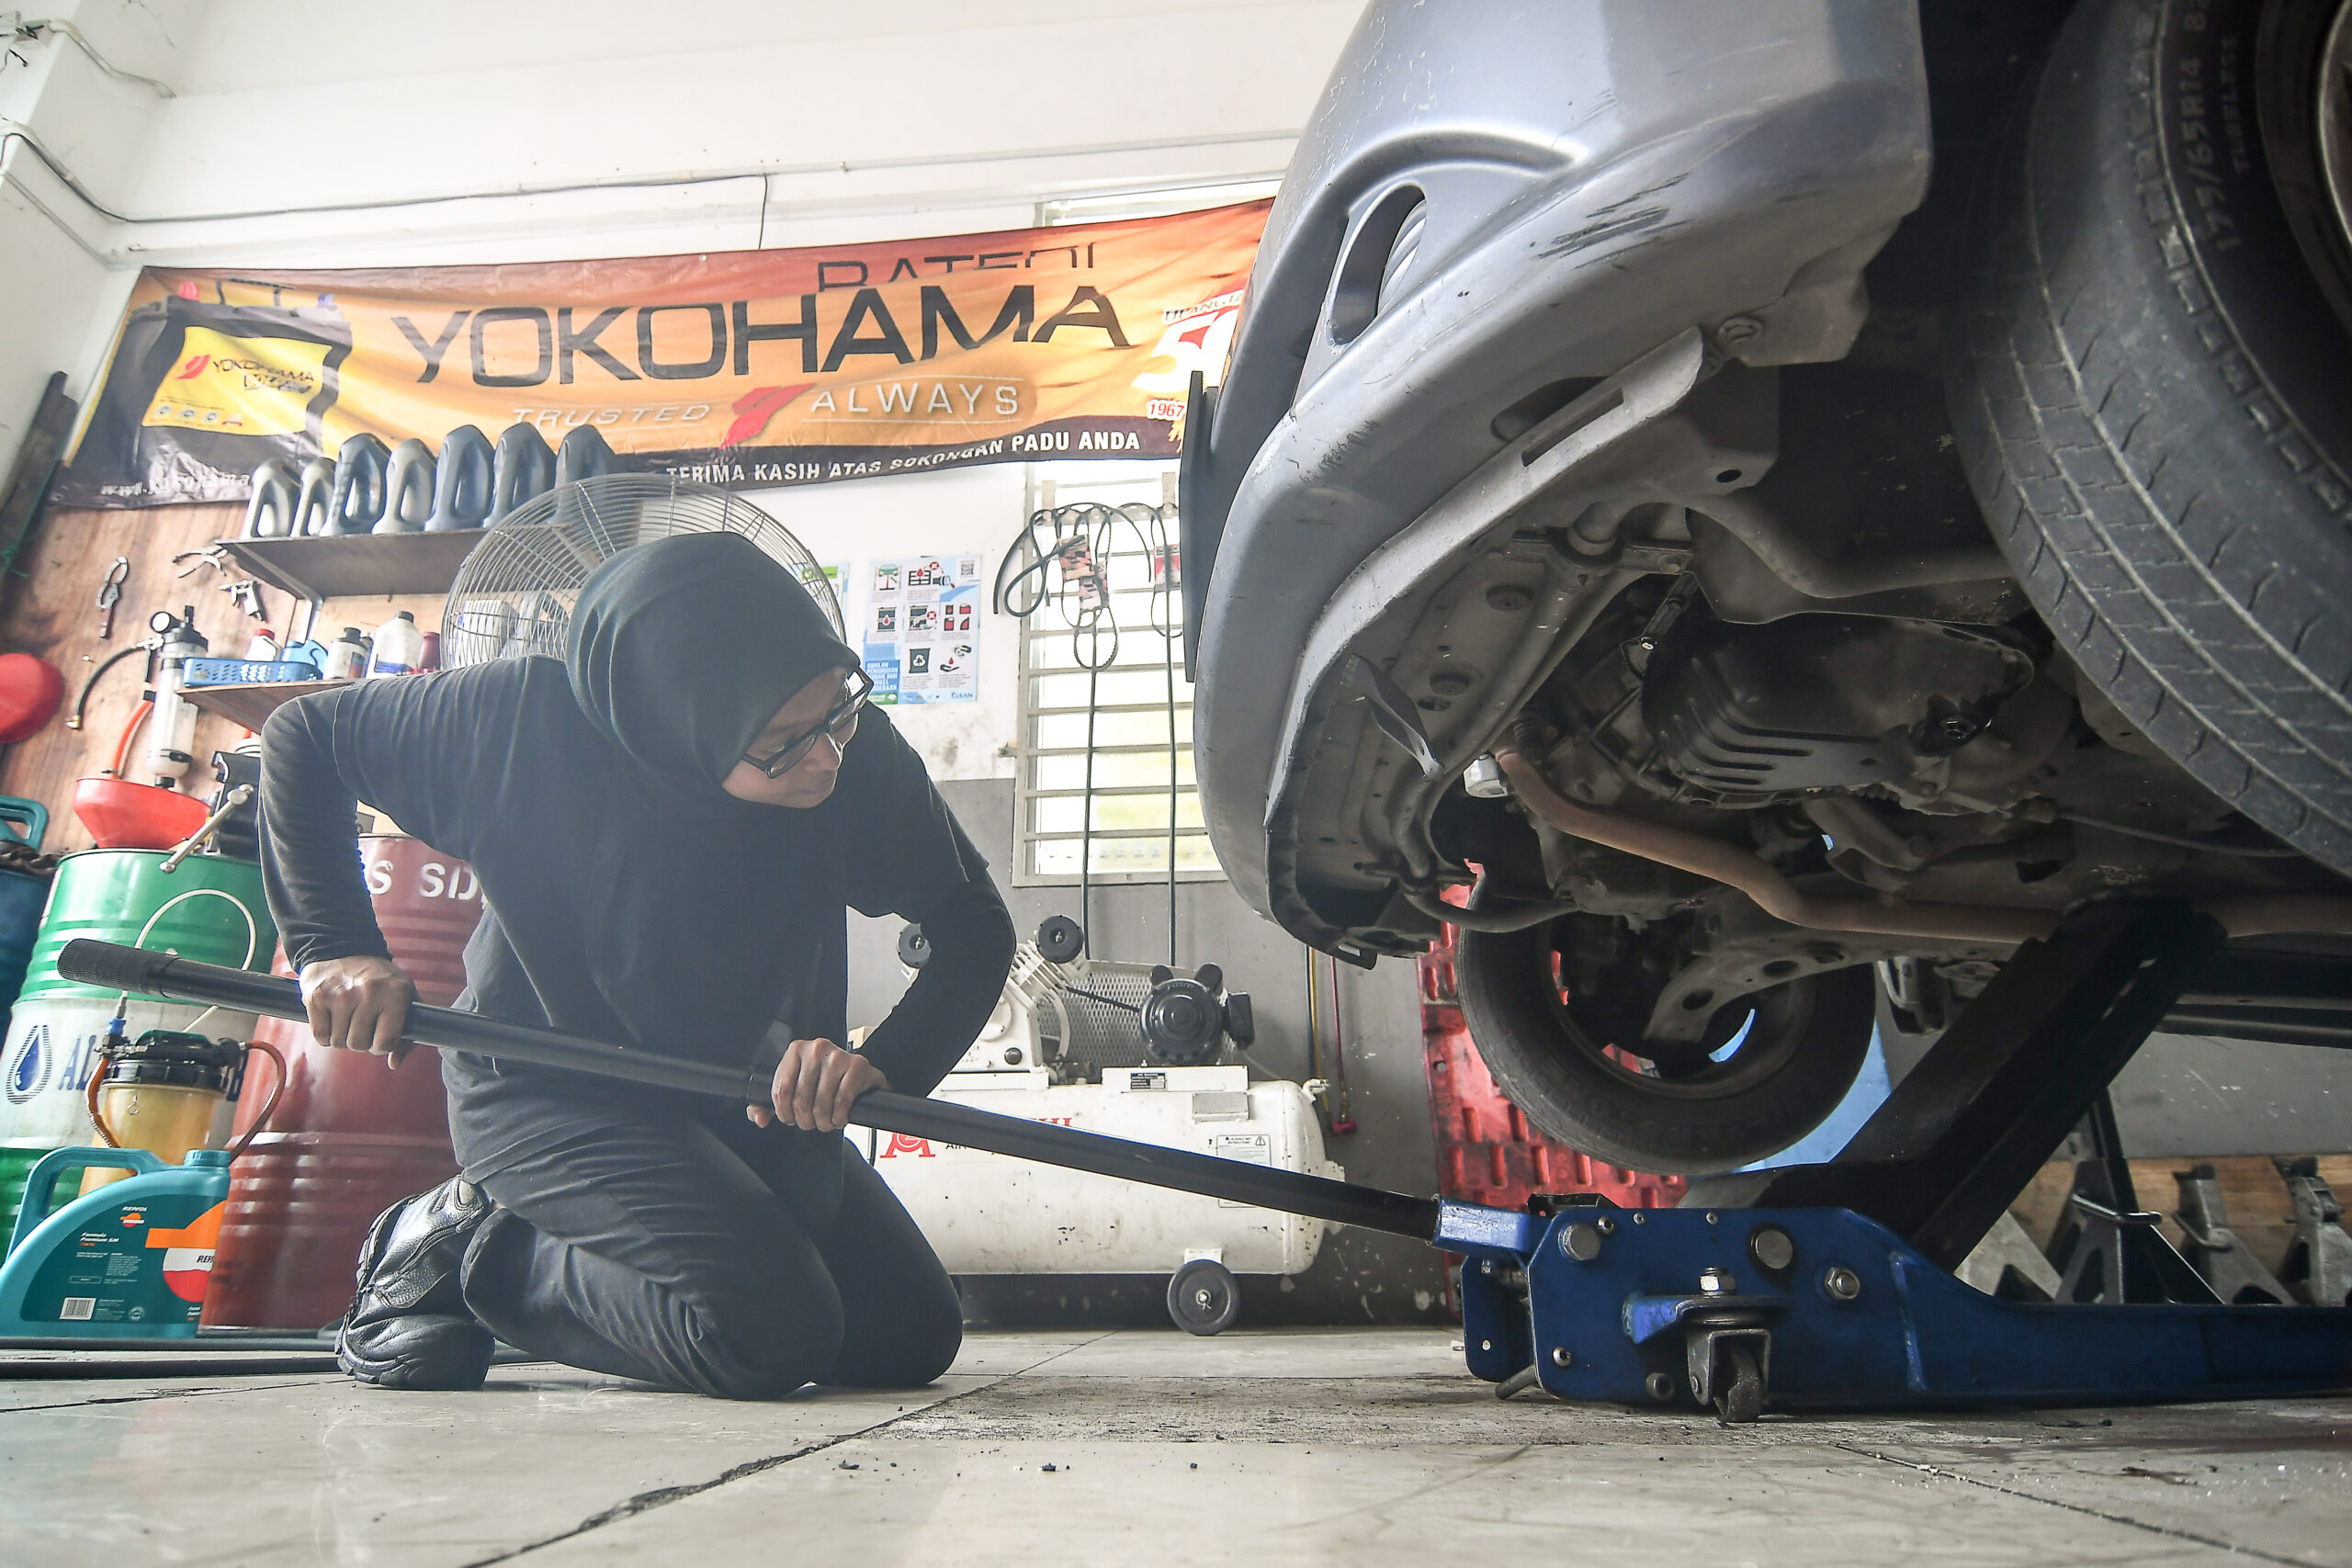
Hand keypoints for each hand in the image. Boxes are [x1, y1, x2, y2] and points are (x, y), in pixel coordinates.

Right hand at [298, 954, 415, 1059]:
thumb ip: (408, 1033)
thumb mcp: (403, 997)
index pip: (387, 1042)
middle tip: (360, 1024)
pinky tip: (331, 1016)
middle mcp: (369, 993)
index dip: (382, 1045)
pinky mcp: (316, 997)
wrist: (341, 949)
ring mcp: (340, 995)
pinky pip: (320, 1036)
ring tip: (347, 1017)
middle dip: (360, 1041)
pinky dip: (325, 1033)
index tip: (379, 1036)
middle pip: (359, 1045)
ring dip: (341, 1036)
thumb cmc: (379, 979)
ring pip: (338, 1042)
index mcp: (396, 993)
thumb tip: (395, 1063)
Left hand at [751, 1037, 888, 1132]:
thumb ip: (766, 1105)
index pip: (781, 1090)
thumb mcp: (793, 1088)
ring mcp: (838, 1056)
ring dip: (823, 1122)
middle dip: (805, 1121)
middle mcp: (816, 1049)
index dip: (785, 1113)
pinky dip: (839, 1117)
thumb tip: (760, 1119)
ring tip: (826, 1122)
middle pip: (800, 1099)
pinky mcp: (857, 1066)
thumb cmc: (824, 1081)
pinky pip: (841, 1102)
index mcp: (796, 1050)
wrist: (860, 1075)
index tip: (791, 1119)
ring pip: (821, 1104)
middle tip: (812, 1124)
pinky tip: (839, 1118)